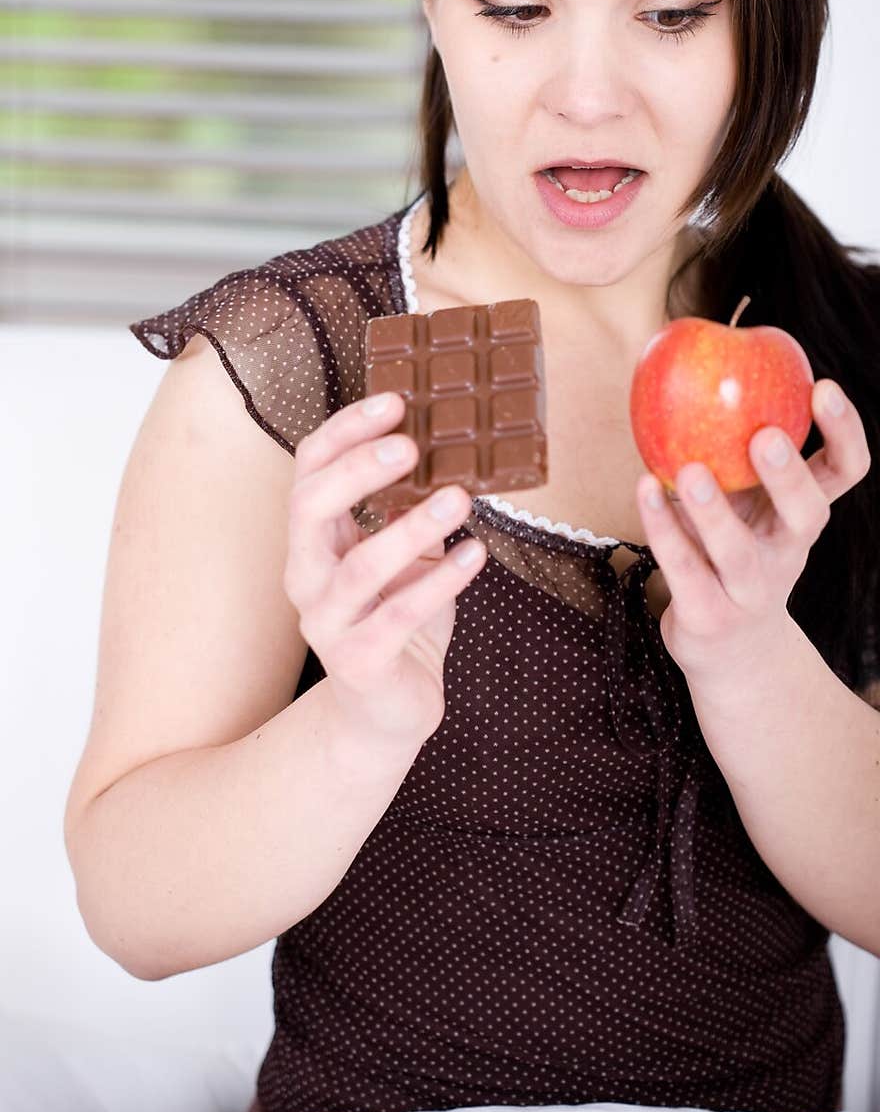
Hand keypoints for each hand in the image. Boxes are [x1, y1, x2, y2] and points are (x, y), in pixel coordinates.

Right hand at [284, 390, 486, 748]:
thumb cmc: (398, 617)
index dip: (345, 430)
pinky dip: (440, 583)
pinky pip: (398, 617)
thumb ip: (412, 506)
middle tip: (411, 444)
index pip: (309, 469)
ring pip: (358, 567)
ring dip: (411, 528)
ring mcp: (327, 622)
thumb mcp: (405, 553)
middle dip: (359, 469)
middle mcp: (307, 576)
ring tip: (459, 498)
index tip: (394, 401)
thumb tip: (455, 443)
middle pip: (310, 507)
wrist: (388, 710)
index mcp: (313, 539)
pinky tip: (475, 555)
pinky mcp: (359, 662)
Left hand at [636, 379, 871, 682]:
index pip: (845, 471)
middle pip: (808, 515)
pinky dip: (662, 528)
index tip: (823, 387)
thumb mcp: (748, 504)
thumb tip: (697, 356)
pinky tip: (642, 488)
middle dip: (790, 475)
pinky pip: (684, 570)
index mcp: (803, 516)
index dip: (843, 432)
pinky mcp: (708, 616)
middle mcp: (788, 553)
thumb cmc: (733, 554)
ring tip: (688, 469)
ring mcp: (750, 590)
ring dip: (714, 510)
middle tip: (766, 435)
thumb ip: (735, 450)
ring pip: (737, 551)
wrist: (730, 654)